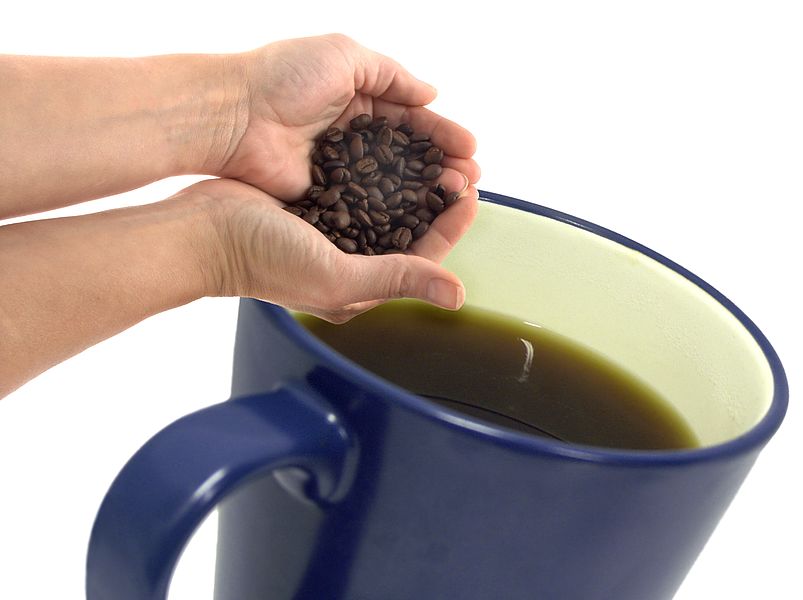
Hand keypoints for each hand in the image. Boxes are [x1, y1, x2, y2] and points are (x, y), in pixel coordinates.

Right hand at [192, 178, 478, 322]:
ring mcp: (334, 231)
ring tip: (437, 153)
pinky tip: (396, 146)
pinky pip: (360, 185)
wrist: (202, 230)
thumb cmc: (264, 260)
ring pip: (389, 205)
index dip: (451, 226)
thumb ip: (398, 280)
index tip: (471, 193)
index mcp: (362, 288)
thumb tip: (458, 295)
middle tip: (461, 168)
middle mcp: (352, 261)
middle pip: (410, 229)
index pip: (423, 257)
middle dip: (438, 200)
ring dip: (415, 181)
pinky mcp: (316, 204)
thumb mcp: (338, 276)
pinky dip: (382, 169)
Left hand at [218, 34, 479, 201]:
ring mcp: (340, 171)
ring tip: (457, 194)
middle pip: (408, 155)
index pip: (410, 119)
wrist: (233, 115)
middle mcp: (352, 137)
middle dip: (442, 164)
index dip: (441, 133)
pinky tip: (421, 215)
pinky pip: (367, 207)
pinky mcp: (326, 198)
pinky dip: (396, 211)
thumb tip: (430, 94)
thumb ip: (391, 75)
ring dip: (427, 189)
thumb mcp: (344, 55)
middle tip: (471, 177)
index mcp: (357, 100)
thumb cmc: (283, 77)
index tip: (469, 147)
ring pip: (393, 184)